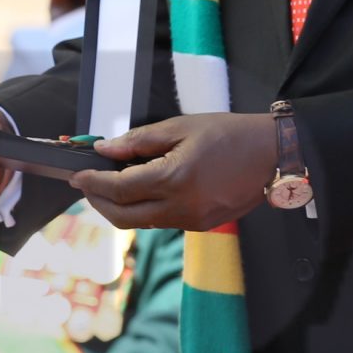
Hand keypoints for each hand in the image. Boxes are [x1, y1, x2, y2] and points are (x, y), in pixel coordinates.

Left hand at [70, 113, 275, 230]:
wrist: (274, 155)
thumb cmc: (229, 134)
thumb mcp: (181, 127)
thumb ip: (138, 141)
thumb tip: (104, 150)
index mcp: (174, 179)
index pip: (119, 189)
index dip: (93, 183)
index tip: (78, 175)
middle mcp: (180, 207)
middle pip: (123, 216)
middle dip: (99, 202)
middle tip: (87, 184)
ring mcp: (191, 221)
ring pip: (140, 223)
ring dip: (118, 208)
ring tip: (109, 186)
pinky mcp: (200, 225)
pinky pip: (160, 222)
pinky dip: (142, 210)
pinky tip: (139, 191)